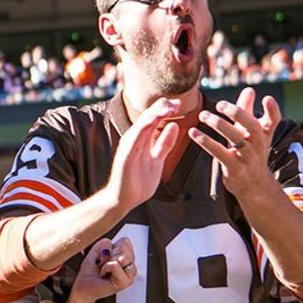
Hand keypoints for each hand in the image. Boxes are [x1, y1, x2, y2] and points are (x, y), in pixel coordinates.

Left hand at [70, 237, 136, 302]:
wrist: (83, 286)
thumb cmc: (90, 272)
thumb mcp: (96, 252)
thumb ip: (104, 243)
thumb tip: (110, 242)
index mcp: (127, 259)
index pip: (125, 242)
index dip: (111, 246)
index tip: (105, 257)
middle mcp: (131, 268)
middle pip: (124, 248)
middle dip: (110, 254)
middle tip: (103, 265)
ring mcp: (129, 276)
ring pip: (122, 256)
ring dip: (107, 262)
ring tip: (104, 270)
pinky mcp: (124, 283)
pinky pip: (115, 265)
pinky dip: (105, 268)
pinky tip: (104, 275)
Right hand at [102, 97, 180, 212]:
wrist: (124, 200)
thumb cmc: (138, 182)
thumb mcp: (157, 159)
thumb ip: (164, 143)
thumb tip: (174, 125)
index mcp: (142, 140)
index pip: (153, 120)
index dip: (165, 110)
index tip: (179, 104)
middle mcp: (134, 140)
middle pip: (148, 118)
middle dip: (162, 108)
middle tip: (176, 102)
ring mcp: (128, 147)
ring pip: (141, 125)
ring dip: (154, 114)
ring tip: (167, 107)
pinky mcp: (125, 155)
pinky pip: (134, 139)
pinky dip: (142, 128)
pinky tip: (152, 120)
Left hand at [188, 87, 280, 199]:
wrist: (253, 185)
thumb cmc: (250, 152)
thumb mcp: (251, 133)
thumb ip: (248, 111)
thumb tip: (249, 90)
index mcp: (264, 134)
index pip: (274, 120)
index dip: (272, 110)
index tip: (266, 98)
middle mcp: (259, 145)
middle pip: (252, 127)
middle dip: (237, 113)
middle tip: (220, 104)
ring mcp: (247, 158)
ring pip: (235, 139)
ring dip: (218, 125)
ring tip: (203, 115)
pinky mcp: (234, 169)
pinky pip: (219, 153)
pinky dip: (205, 142)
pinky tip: (194, 132)